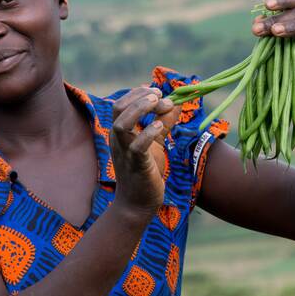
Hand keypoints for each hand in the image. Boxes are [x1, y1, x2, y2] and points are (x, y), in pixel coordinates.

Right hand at [110, 86, 176, 215]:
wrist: (138, 203)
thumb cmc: (145, 171)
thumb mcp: (155, 142)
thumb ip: (163, 122)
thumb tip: (176, 102)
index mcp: (121, 133)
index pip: (121, 104)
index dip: (138, 93)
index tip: (158, 92)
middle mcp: (118, 140)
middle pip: (118, 108)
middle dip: (139, 97)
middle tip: (159, 95)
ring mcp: (124, 152)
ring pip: (121, 124)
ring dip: (140, 110)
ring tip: (158, 104)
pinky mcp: (136, 166)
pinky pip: (136, 147)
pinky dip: (147, 133)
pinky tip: (159, 127)